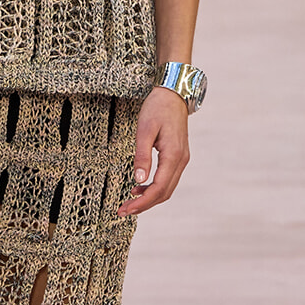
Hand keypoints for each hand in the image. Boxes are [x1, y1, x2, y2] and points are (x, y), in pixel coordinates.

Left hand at [118, 88, 189, 216]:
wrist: (173, 94)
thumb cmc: (157, 108)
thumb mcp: (144, 130)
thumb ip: (141, 156)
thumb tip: (138, 180)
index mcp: (173, 155)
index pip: (158, 188)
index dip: (142, 202)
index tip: (126, 209)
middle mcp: (181, 160)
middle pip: (164, 193)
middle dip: (144, 205)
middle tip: (123, 210)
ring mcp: (181, 159)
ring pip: (167, 188)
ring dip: (149, 198)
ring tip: (129, 202)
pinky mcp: (178, 156)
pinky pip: (167, 179)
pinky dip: (154, 188)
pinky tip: (139, 187)